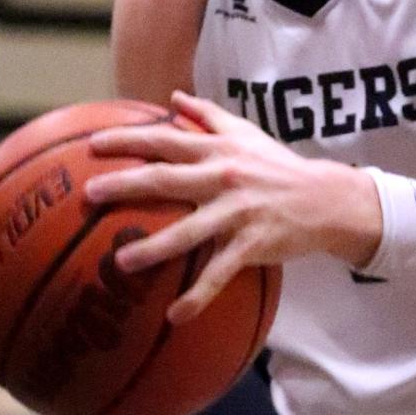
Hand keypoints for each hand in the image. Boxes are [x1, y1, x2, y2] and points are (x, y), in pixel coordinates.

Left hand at [85, 91, 381, 321]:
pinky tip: (175, 316)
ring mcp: (237, 212)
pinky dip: (198, 295)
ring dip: (153, 248)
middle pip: (167, 180)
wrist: (325, 199)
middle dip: (126, 186)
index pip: (165, 140)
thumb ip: (208, 115)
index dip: (128, 140)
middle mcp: (222, 178)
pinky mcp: (252, 244)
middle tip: (90, 194)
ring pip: (188, 232)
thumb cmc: (278, 166)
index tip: (93, 144)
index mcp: (217, 151)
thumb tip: (174, 98)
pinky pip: (220, 272)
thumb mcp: (247, 134)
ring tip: (120, 263)